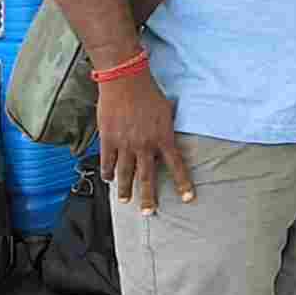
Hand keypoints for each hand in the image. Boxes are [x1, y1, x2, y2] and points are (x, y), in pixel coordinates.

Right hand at [96, 65, 193, 214]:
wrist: (125, 81)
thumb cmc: (149, 93)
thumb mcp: (166, 111)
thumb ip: (166, 128)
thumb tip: (169, 138)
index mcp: (163, 138)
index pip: (176, 165)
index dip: (183, 183)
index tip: (188, 199)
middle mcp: (145, 145)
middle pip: (148, 177)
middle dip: (149, 198)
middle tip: (149, 213)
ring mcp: (125, 144)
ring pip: (126, 174)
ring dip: (126, 190)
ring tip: (125, 202)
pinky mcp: (108, 140)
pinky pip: (107, 162)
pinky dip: (108, 172)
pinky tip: (108, 180)